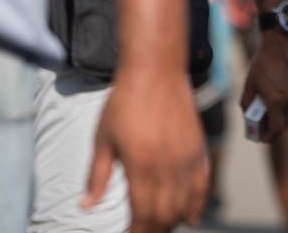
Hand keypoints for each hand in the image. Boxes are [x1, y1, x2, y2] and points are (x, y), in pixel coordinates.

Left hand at [84, 69, 207, 231]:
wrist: (155, 70)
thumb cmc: (124, 102)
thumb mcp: (103, 139)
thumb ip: (97, 176)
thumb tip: (85, 206)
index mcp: (142, 166)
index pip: (144, 215)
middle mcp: (169, 166)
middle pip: (166, 216)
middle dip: (152, 230)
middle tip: (139, 232)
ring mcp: (187, 157)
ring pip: (185, 205)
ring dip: (172, 221)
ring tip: (157, 226)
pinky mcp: (198, 148)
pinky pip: (202, 185)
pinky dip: (196, 204)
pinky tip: (189, 217)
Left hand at [239, 30, 287, 140]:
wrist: (280, 45)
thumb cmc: (263, 63)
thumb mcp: (249, 84)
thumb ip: (247, 102)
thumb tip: (247, 113)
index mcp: (277, 102)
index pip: (276, 128)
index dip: (269, 136)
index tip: (262, 138)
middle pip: (285, 124)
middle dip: (274, 130)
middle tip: (264, 130)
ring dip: (282, 120)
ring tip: (270, 118)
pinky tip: (279, 104)